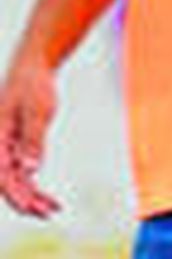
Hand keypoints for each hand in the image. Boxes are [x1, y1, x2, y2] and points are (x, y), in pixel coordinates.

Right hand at [0, 58, 60, 217]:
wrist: (32, 70)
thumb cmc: (33, 86)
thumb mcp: (37, 110)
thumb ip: (33, 139)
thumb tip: (31, 169)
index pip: (2, 175)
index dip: (15, 194)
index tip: (31, 208)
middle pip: (8, 183)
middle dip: (26, 201)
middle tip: (50, 213)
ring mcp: (5, 149)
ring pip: (15, 181)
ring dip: (32, 197)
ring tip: (54, 210)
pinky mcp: (15, 148)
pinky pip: (22, 173)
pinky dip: (34, 187)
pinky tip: (49, 199)